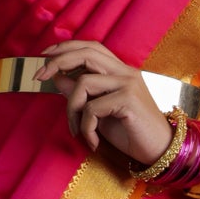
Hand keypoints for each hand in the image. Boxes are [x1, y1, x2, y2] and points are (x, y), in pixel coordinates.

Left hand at [34, 40, 173, 163]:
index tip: (44, 56)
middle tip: (39, 77)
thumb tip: (57, 78)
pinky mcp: (128, 100)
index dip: (66, 47)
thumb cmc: (131, 133)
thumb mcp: (100, 112)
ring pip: (83, 83)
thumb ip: (81, 94)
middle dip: (57, 62)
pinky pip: (92, 108)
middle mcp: (125, 72)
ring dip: (71, 110)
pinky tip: (93, 141)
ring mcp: (128, 84)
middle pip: (86, 52)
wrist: (160, 151)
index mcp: (120, 71)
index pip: (91, 47)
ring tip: (76, 130)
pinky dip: (86, 127)